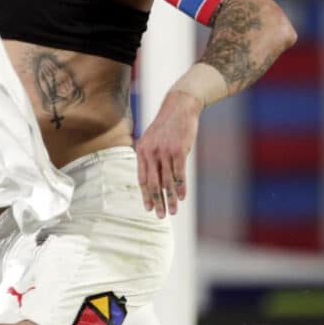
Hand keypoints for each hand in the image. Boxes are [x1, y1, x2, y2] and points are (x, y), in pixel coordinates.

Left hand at [136, 90, 200, 218]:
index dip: (145, 195)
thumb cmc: (167, 126)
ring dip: (170, 199)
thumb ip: (149, 156)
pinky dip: (180, 187)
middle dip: (157, 202)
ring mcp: (164, 151)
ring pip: (167, 181)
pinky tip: (181, 197)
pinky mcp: (179, 150)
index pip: (142, 178)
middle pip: (153, 183)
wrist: (179, 107)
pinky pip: (179, 173)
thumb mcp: (152, 139)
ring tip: (173, 211)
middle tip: (160, 216)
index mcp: (141, 151)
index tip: (148, 208)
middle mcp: (150, 152)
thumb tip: (150, 177)